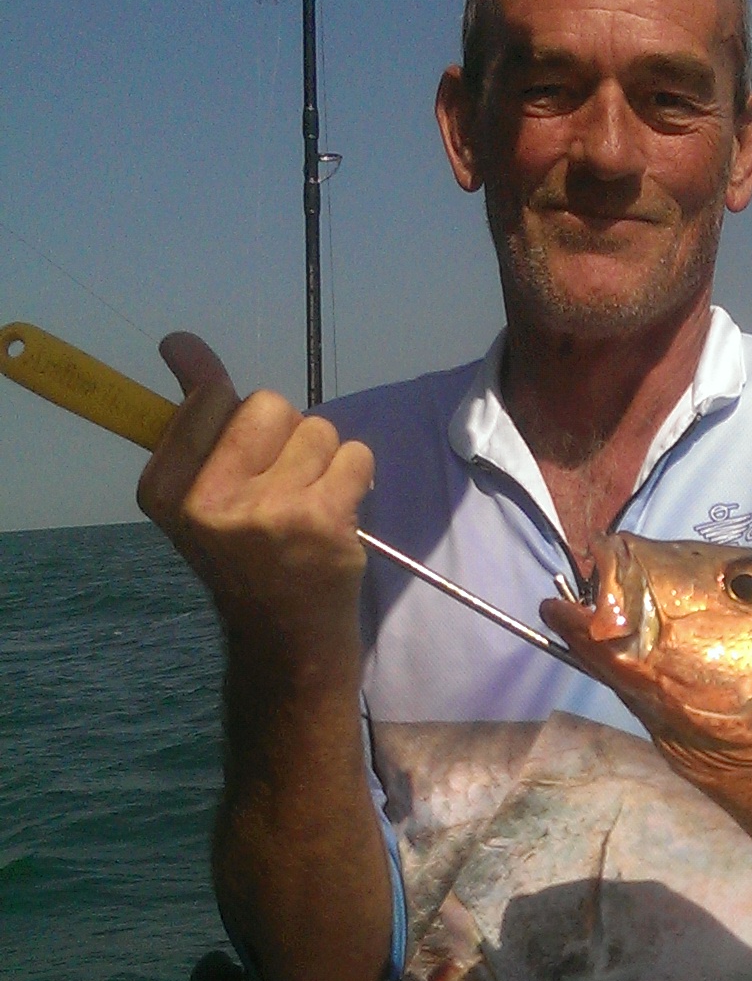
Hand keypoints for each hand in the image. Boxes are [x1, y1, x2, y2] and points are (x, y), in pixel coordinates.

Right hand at [137, 334, 373, 662]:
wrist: (286, 638)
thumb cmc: (246, 556)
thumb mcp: (199, 497)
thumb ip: (193, 420)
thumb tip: (181, 342)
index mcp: (167, 491)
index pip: (207, 397)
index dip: (223, 394)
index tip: (225, 410)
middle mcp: (209, 501)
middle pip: (266, 403)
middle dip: (283, 433)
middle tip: (278, 483)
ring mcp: (267, 510)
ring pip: (317, 428)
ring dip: (321, 459)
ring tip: (307, 504)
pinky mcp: (321, 519)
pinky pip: (355, 454)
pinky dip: (355, 475)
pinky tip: (336, 511)